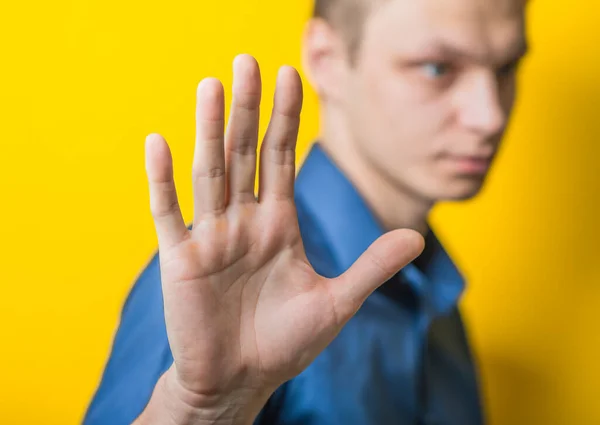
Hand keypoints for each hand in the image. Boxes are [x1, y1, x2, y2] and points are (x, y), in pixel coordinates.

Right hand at [142, 54, 423, 423]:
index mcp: (278, 225)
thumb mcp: (337, 303)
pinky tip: (158, 142)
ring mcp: (211, 237)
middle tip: (247, 61)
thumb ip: (371, 267)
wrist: (240, 382)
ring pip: (210, 173)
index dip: (286, 117)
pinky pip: (168, 214)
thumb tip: (417, 237)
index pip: (281, 158)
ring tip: (212, 86)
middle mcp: (244, 222)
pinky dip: (162, 180)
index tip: (290, 74)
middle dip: (248, 108)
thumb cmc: (284, 344)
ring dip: (210, 130)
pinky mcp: (181, 260)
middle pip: (245, 154)